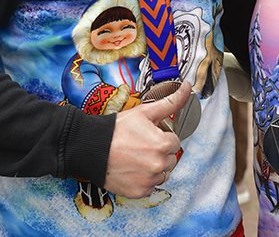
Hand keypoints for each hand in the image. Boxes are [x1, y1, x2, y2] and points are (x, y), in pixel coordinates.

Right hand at [103, 81, 192, 197]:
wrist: (91, 148)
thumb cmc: (116, 130)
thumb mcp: (145, 112)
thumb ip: (171, 102)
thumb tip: (187, 87)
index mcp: (163, 144)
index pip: (174, 142)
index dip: (161, 137)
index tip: (148, 136)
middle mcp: (159, 165)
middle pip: (169, 158)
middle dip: (159, 152)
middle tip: (140, 146)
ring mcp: (149, 180)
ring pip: (162, 173)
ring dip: (153, 167)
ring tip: (136, 158)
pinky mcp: (140, 192)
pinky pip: (151, 186)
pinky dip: (144, 180)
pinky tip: (132, 169)